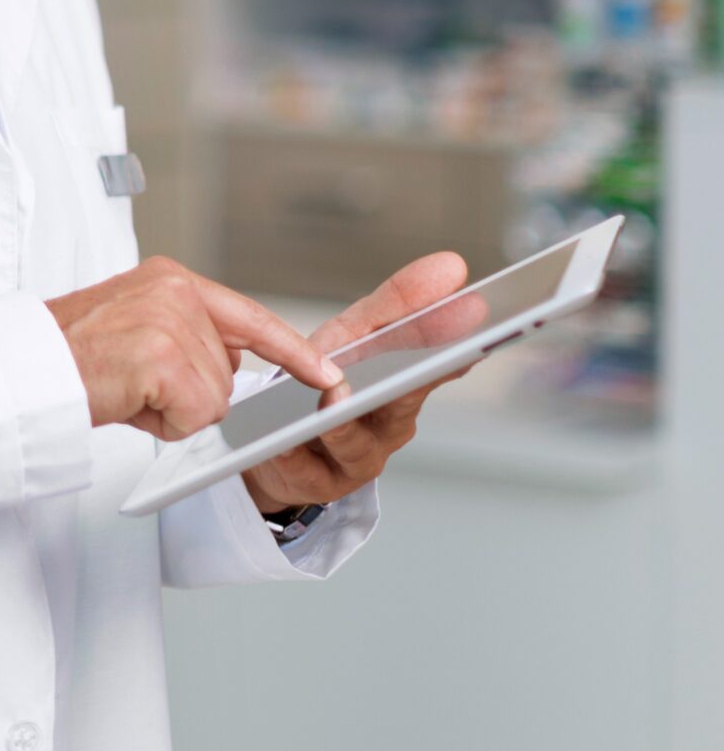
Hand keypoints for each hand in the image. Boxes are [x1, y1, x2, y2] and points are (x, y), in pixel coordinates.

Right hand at [47, 257, 339, 440]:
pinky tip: (127, 401)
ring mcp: (172, 323)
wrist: (22, 368)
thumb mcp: (132, 327)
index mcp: (169, 278)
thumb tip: (224, 374)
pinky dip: (164, 423)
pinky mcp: (165, 359)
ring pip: (214, 399)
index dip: (292, 350)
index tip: (327, 374)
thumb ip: (184, 337)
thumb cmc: (65, 356)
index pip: (249, 317)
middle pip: (228, 372)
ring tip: (124, 390)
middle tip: (132, 382)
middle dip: (190, 392)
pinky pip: (194, 415)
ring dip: (172, 410)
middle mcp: (176, 292)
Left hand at [242, 251, 469, 514]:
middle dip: (412, 377)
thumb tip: (451, 267)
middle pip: (402, 400)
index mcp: (404, 386)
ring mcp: (357, 458)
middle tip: (417, 358)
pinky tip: (283, 443)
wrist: (276, 444)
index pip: (434, 360)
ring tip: (333, 402)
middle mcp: (389, 424)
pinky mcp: (318, 483)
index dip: (448, 339)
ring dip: (344, 422)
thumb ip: (395, 305)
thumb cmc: (322, 387)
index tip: (473, 309)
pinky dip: (294, 453)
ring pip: (356, 442)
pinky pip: (306, 468)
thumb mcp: (353, 337)